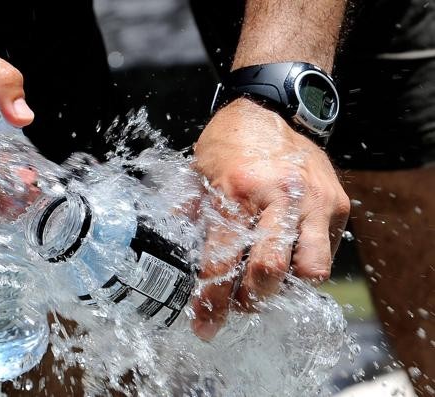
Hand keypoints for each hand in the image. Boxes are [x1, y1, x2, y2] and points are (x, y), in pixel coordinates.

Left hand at [190, 98, 349, 339]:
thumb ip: (188, 217)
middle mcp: (279, 197)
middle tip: (238, 306)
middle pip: (270, 271)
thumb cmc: (231, 146)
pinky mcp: (337, 204)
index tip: (204, 323)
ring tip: (265, 283)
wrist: (272, 109)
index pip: (223, 260)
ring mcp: (314, 201)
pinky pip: (324, 251)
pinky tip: (285, 256)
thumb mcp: (199, 176)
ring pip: (310, 268)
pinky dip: (304, 263)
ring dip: (287, 286)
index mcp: (236, 191)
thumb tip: (166, 258)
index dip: (213, 299)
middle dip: (252, 300)